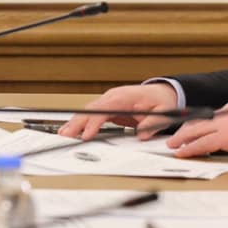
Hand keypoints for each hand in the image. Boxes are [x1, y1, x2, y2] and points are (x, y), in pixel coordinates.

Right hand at [58, 82, 179, 139]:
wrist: (162, 93)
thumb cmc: (161, 101)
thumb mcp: (163, 113)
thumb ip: (152, 123)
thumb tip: (141, 134)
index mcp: (124, 98)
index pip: (104, 110)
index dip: (94, 122)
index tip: (86, 134)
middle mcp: (113, 97)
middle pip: (90, 109)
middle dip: (77, 122)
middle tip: (65, 135)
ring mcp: (108, 100)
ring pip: (87, 111)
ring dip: (75, 122)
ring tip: (63, 134)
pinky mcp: (107, 106)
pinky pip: (91, 113)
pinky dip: (80, 121)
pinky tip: (72, 129)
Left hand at [165, 100, 227, 158]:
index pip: (207, 117)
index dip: (194, 124)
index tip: (186, 129)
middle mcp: (224, 114)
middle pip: (196, 122)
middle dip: (182, 130)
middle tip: (172, 138)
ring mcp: (223, 125)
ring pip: (195, 131)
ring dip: (181, 139)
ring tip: (172, 145)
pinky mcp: (225, 137)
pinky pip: (202, 144)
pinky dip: (190, 148)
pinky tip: (182, 152)